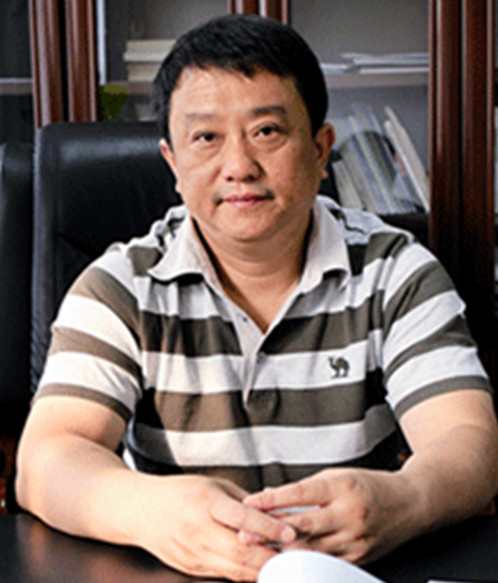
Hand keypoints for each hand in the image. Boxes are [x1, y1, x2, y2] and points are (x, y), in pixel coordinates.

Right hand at [139, 475, 296, 580]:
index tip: (291, 531)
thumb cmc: (180, 492)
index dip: (269, 527)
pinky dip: (246, 574)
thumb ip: (243, 500)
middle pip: (241, 552)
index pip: (241, 519)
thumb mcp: (213, 484)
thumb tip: (275, 511)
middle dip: (274, 557)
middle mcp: (198, 530)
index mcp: (205, 502)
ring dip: (264, 569)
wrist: (139, 510)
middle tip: (300, 555)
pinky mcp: (190, 568)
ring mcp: (193, 553)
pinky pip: (224, 575)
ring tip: (289, 565)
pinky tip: (262, 569)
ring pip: (235, 570)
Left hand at [243, 468, 416, 564]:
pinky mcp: (359, 558)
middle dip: (270, 531)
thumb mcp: (338, 476)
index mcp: (343, 487)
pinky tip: (286, 561)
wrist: (410, 504)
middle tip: (245, 534)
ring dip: (282, 550)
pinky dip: (304, 561)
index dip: (272, 499)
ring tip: (258, 550)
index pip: (300, 493)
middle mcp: (349, 514)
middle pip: (303, 525)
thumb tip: (271, 497)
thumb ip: (306, 489)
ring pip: (312, 549)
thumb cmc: (370, 486)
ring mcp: (356, 539)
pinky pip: (326, 562)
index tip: (249, 502)